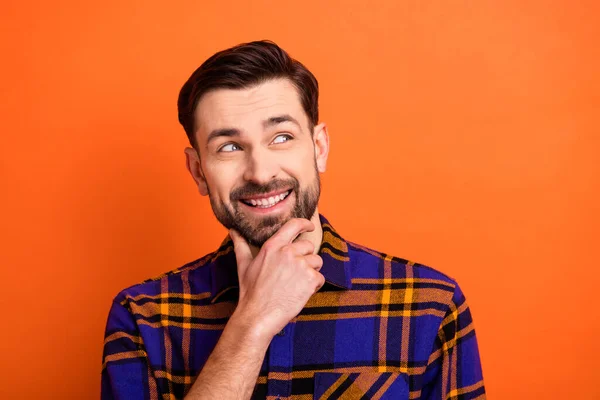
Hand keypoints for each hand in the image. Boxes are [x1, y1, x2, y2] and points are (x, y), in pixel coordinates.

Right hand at [229, 218, 324, 339]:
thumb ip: (241, 245)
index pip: (294, 225)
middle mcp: (288, 252)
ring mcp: (300, 265)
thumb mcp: (243, 265)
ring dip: (310, 272)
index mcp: (273, 245)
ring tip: (295, 285)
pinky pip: (320, 278)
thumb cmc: (250, 292)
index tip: (310, 227)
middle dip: (305, 258)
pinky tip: (299, 293)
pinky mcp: (310, 279)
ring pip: (317, 262)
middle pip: (309, 246)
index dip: (305, 224)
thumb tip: (233, 230)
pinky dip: (314, 286)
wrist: (258, 316)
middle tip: (293, 274)